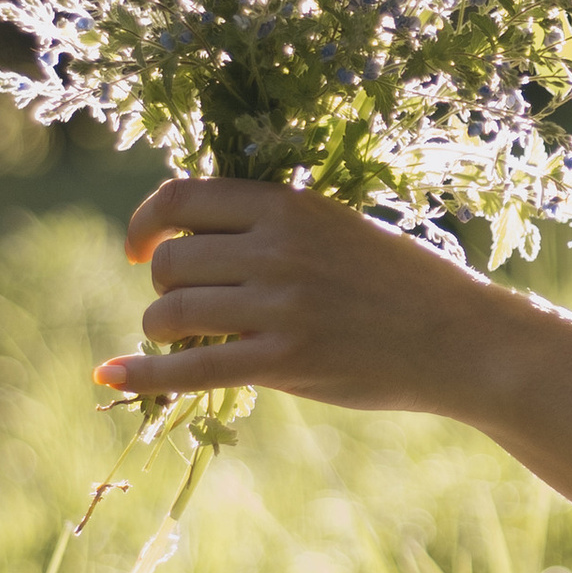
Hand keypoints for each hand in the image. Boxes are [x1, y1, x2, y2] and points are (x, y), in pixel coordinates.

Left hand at [97, 178, 512, 417]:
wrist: (461, 338)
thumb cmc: (401, 283)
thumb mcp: (337, 227)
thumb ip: (273, 225)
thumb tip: (190, 230)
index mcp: (289, 204)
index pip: (182, 197)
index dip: (146, 223)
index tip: (141, 249)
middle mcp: (278, 248)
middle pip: (172, 259)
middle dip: (163, 285)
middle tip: (179, 306)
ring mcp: (280, 306)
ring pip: (172, 313)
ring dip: (161, 329)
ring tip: (180, 340)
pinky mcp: (284, 360)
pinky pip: (190, 370)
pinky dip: (142, 374)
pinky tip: (110, 375)